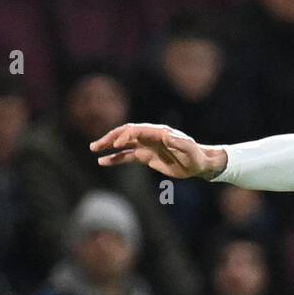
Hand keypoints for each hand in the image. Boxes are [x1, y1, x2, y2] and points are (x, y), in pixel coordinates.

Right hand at [90, 124, 226, 179]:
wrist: (199, 164)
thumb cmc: (196, 156)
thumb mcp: (190, 150)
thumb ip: (179, 142)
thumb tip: (168, 137)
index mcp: (158, 132)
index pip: (136, 130)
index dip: (125, 136)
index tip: (116, 145)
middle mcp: (150, 136)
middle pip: (125, 134)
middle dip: (110, 138)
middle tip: (96, 145)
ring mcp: (147, 146)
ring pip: (123, 144)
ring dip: (108, 146)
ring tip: (94, 150)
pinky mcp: (146, 157)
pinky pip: (127, 156)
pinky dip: (115, 158)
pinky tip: (103, 162)